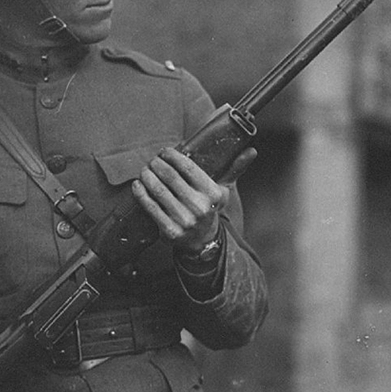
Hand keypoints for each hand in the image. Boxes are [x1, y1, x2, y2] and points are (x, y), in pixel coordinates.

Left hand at [132, 147, 255, 254]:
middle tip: (152, 160)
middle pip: (171, 177)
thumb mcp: (224, 190)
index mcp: (213, 194)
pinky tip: (138, 185)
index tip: (164, 151)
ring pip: (158, 191)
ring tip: (145, 170)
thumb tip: (252, 150)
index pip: (189, 168)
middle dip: (157, 165)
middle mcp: (199, 207)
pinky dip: (141, 194)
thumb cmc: (210, 208)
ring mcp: (184, 220)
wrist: (202, 240)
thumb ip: (235, 168)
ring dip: (147, 176)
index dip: (173, 156)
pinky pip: (151, 208)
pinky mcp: (169, 231)